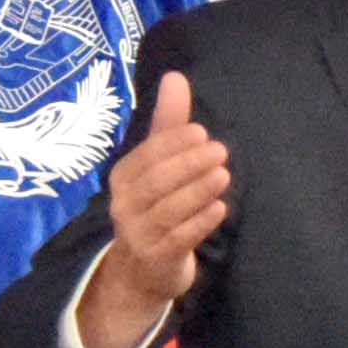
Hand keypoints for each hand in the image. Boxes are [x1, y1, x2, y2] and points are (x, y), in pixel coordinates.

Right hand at [70, 72, 230, 347]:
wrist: (142, 271)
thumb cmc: (155, 206)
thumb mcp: (159, 164)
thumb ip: (169, 123)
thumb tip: (175, 76)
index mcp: (124, 177)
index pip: (146, 156)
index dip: (173, 144)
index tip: (201, 132)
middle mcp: (125, 204)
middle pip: (157, 182)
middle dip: (188, 165)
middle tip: (221, 151)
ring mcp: (139, 234)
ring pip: (169, 210)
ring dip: (197, 191)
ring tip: (224, 175)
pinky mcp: (157, 258)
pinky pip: (179, 239)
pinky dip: (200, 223)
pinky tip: (220, 209)